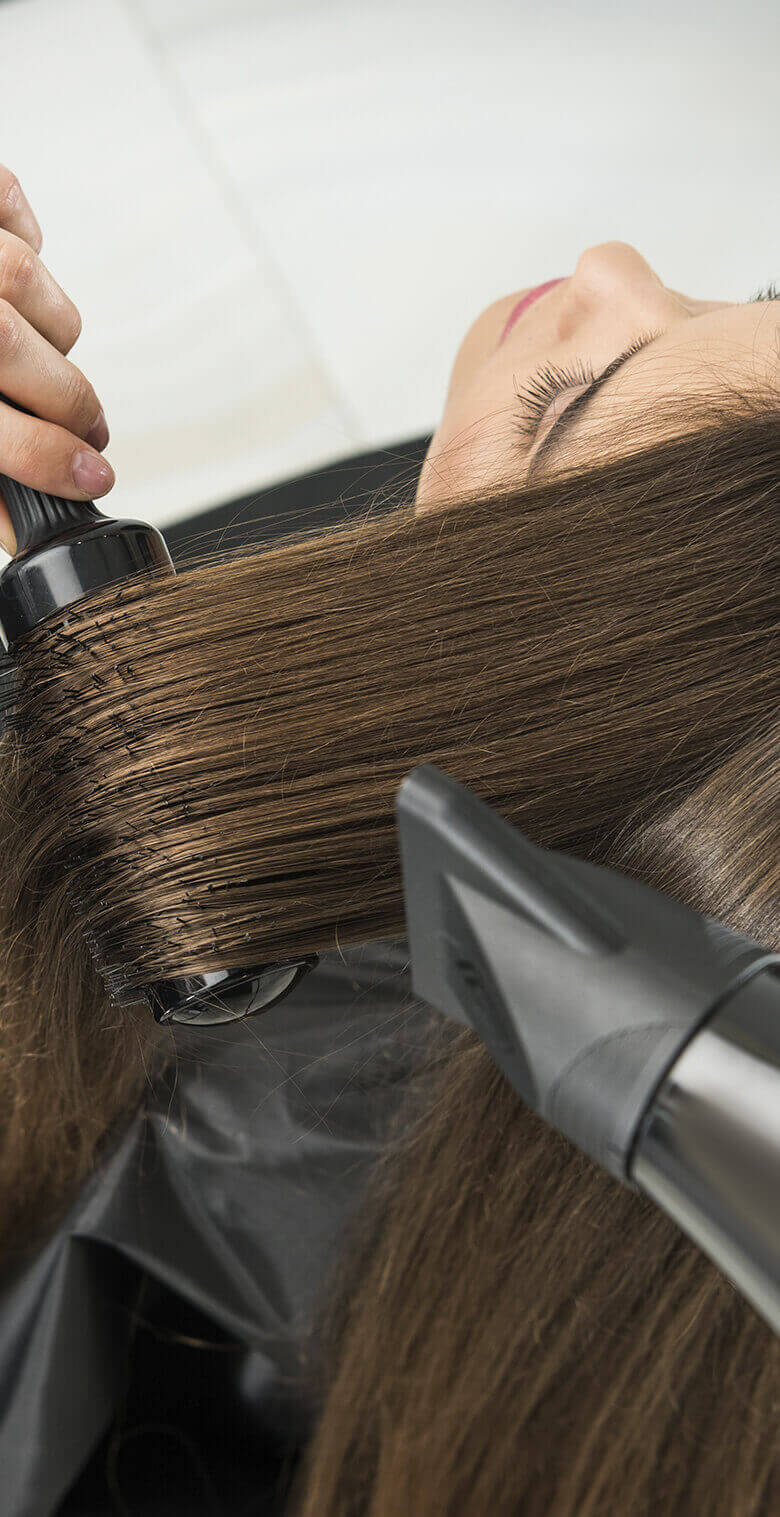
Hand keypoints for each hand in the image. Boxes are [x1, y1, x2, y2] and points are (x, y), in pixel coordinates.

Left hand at [0, 164, 113, 555]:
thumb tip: (12, 521)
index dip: (52, 457)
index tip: (90, 476)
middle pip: (27, 357)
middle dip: (72, 406)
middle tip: (88, 432)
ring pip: (37, 291)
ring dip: (56, 339)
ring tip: (39, 358)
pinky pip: (22, 219)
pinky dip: (31, 250)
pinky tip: (9, 283)